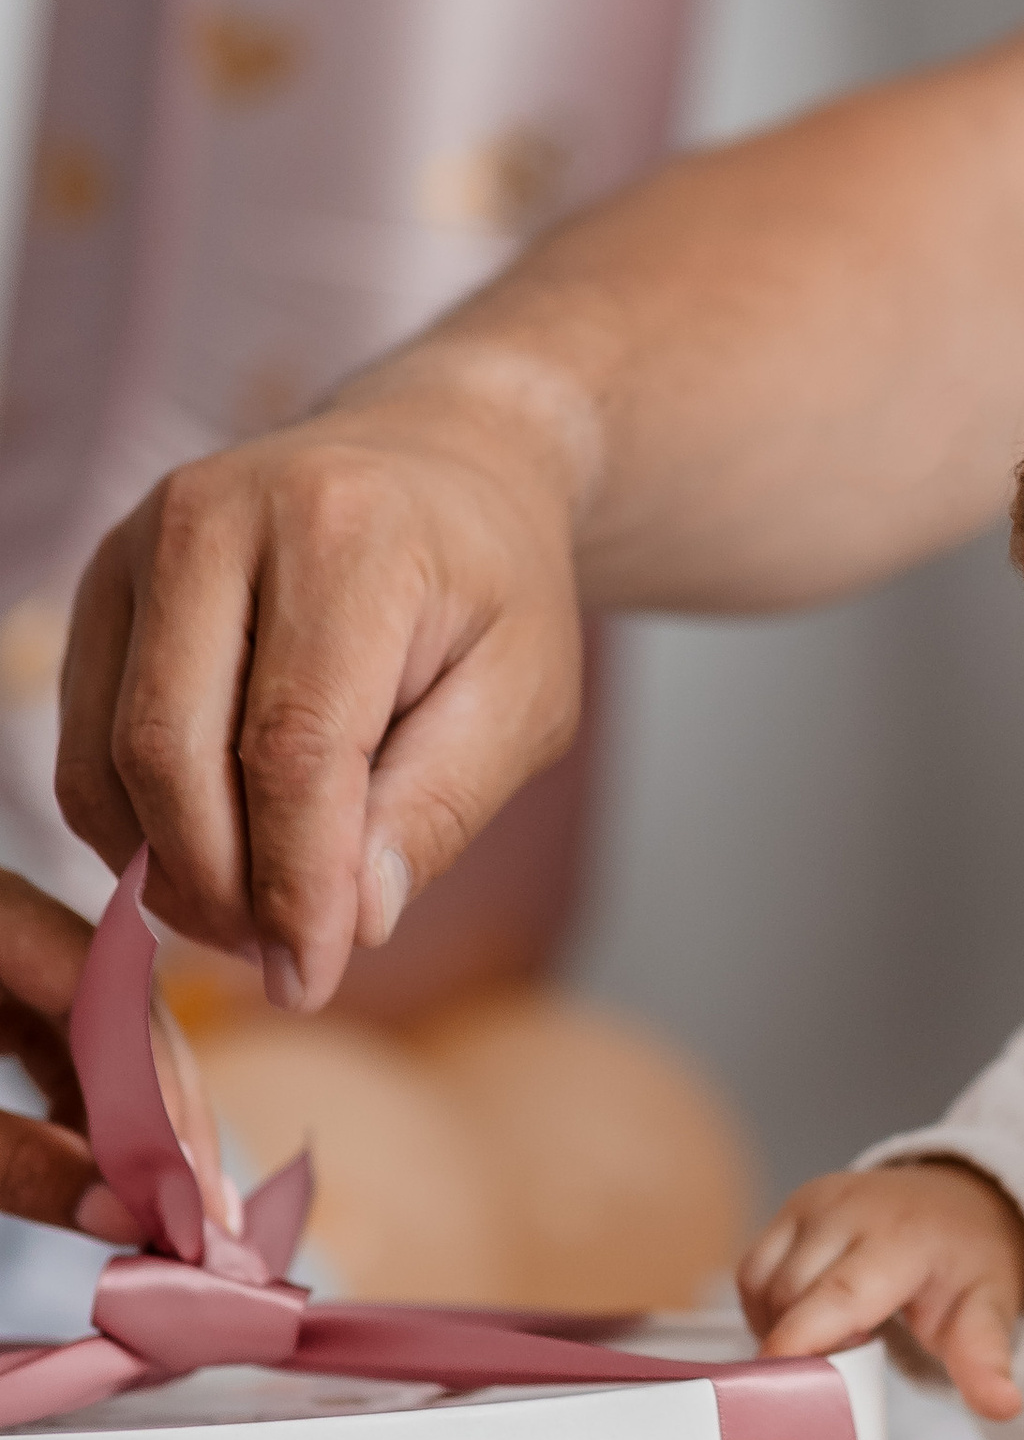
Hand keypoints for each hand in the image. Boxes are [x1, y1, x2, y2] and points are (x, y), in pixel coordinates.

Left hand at [0, 871, 232, 1239]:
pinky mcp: (8, 985)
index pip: (102, 991)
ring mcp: (15, 947)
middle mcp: (14, 917)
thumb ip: (15, 1161)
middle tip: (209, 1217)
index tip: (185, 1187)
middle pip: (127, 1004)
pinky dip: (107, 1115)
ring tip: (186, 1213)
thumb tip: (125, 1218)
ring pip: (114, 1028)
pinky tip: (136, 1181)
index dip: (154, 1091)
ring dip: (152, 1122)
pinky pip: (77, 1042)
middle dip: (173, 1115)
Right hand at [56, 344, 587, 1013]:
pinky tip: (213, 865)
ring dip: (171, 874)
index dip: (295, 882)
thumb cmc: (493, 587)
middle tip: (286, 961)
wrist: (441, 461)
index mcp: (342, 532)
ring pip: (109, 759)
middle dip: (223, 889)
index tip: (314, 977)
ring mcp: (137, 545)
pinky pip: (83, 744)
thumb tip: (347, 923)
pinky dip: (136, 832)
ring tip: (258, 921)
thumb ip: (438, 805)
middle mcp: (215, 519)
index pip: (293, 745)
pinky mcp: (100, 586)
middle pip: (173, 754)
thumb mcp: (524, 695)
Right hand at [738, 1155, 1023, 1413]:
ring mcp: (816, 1201)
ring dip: (781, 1325)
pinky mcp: (792, 1205)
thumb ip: (985, 1361)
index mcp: (902, 1239)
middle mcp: (851, 1209)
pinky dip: (766, 1305)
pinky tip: (809, 1316)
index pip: (837, 1295)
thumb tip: (1003, 1405)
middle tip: (852, 1356)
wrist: (961, 1202)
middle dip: (804, 1344)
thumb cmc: (968, 1263)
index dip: (799, 1341)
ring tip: (836, 1334)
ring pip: (763, 1284)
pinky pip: (752, 1269)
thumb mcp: (989, 1312)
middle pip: (792, 1297)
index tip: (773, 1385)